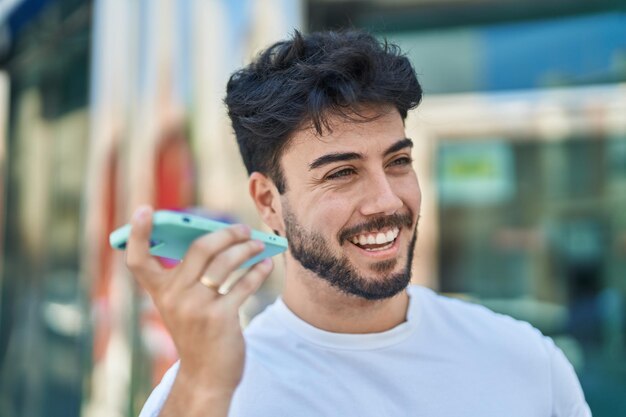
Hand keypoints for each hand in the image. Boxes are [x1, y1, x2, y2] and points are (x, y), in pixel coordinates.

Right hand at [125, 205, 273, 398]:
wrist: (206, 376)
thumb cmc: (198, 331)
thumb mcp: (184, 305)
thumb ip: (193, 275)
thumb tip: (226, 238)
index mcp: (159, 292)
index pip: (138, 260)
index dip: (138, 233)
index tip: (144, 208)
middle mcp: (173, 298)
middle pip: (199, 248)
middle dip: (226, 233)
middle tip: (243, 229)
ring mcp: (196, 308)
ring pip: (225, 262)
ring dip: (247, 249)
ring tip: (258, 244)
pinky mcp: (220, 319)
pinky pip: (244, 284)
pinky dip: (258, 271)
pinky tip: (266, 264)